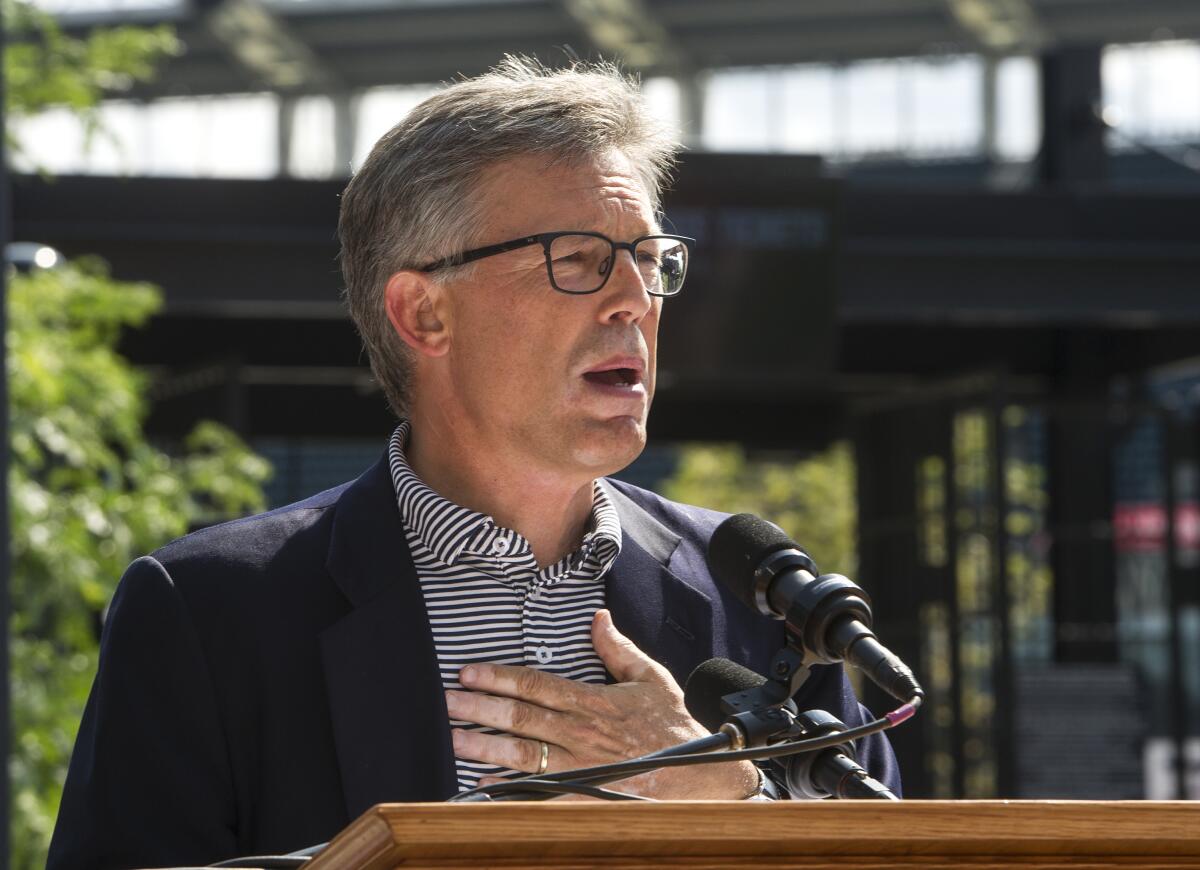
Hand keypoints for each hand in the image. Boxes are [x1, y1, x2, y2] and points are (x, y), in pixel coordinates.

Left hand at [445, 608, 759, 798]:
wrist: (701, 774)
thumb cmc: (672, 726)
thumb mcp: (650, 677)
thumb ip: (618, 649)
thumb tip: (597, 618)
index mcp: (594, 701)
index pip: (537, 686)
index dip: (500, 678)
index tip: (469, 672)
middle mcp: (582, 733)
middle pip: (521, 718)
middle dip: (479, 708)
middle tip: (445, 702)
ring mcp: (581, 766)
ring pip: (523, 754)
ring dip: (483, 746)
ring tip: (452, 738)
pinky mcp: (585, 793)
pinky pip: (539, 790)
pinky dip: (509, 788)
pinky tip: (481, 782)